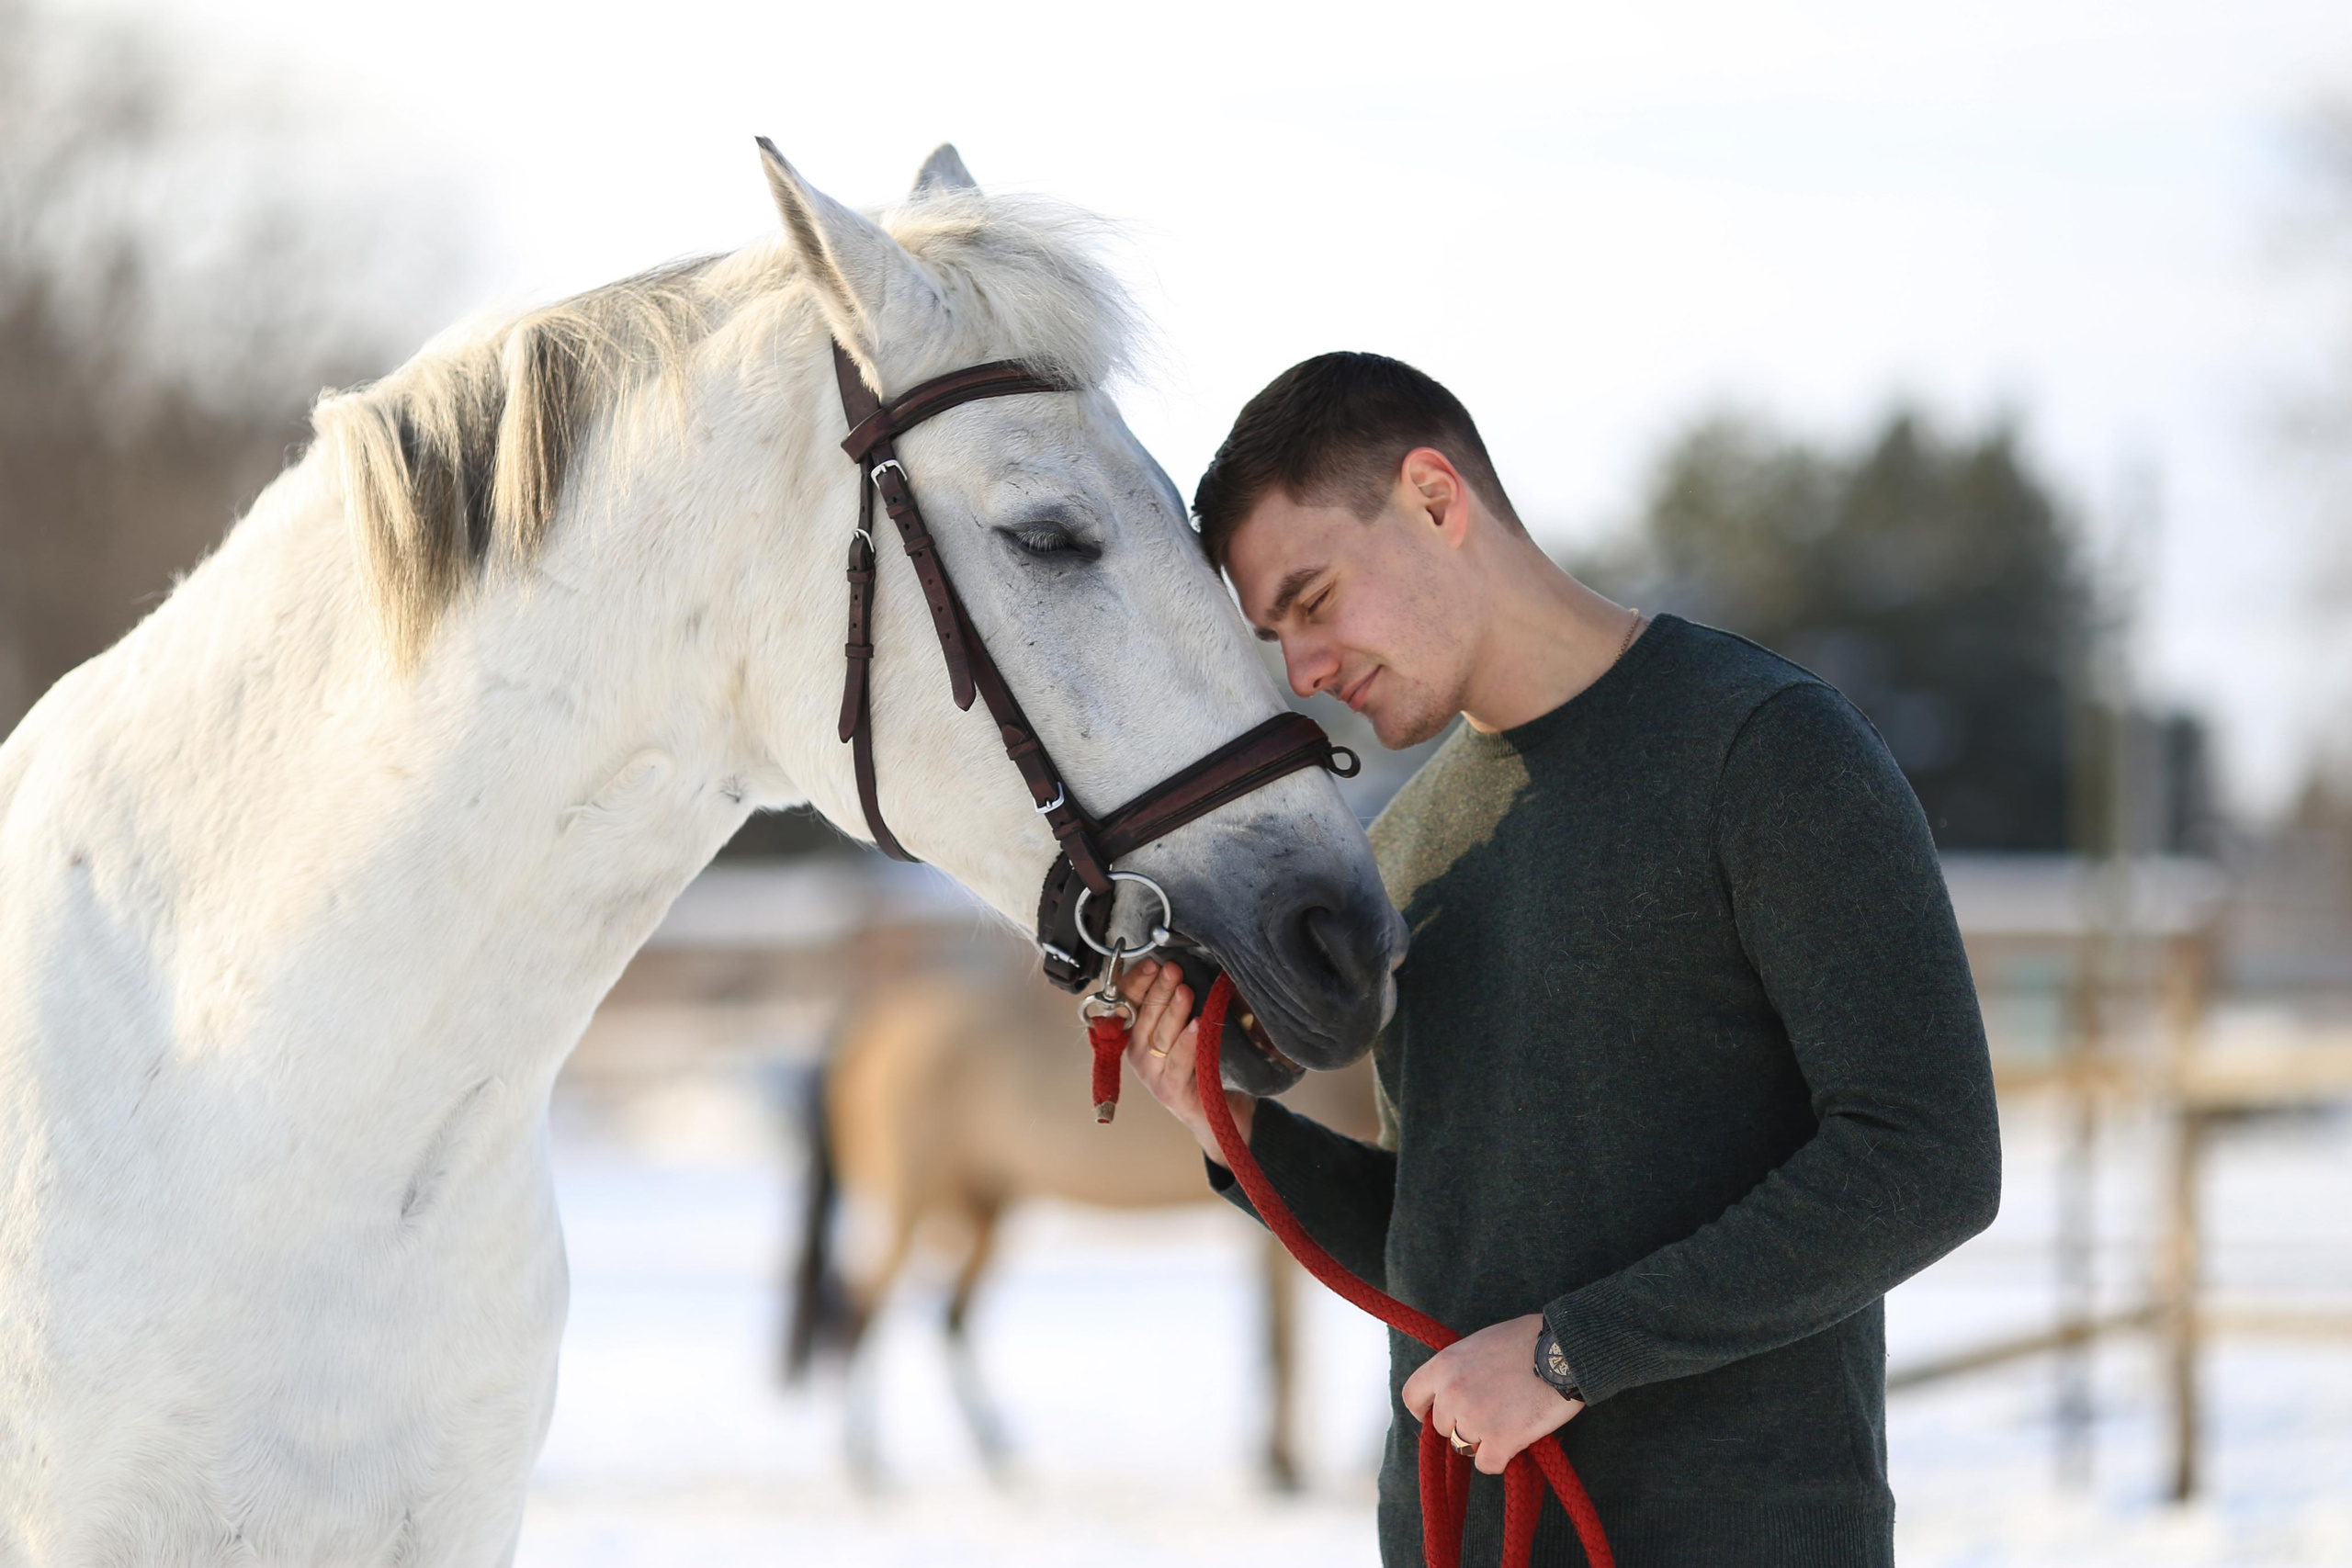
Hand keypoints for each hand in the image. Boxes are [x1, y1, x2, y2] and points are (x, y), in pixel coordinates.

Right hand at [1116, 957, 1255, 1165]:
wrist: (1222, 1111)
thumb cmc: (1203, 1064)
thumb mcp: (1186, 1028)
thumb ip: (1179, 1003)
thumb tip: (1186, 964)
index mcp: (1137, 1034)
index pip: (1128, 1001)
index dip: (1138, 981)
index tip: (1153, 963)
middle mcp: (1139, 1054)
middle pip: (1144, 1015)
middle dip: (1159, 989)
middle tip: (1173, 969)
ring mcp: (1153, 1074)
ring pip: (1160, 1036)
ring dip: (1172, 1011)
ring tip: (1185, 991)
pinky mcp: (1172, 1091)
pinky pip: (1179, 1062)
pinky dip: (1188, 1043)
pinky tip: (1198, 1025)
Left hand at [1401, 1313, 1582, 1474]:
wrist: (1563, 1349)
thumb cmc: (1527, 1340)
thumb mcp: (1479, 1344)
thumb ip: (1459, 1369)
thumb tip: (1451, 1393)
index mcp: (1444, 1365)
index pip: (1412, 1398)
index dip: (1425, 1410)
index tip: (1440, 1414)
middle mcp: (1452, 1393)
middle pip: (1443, 1427)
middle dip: (1463, 1424)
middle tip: (1492, 1413)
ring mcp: (1474, 1419)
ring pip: (1465, 1446)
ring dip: (1484, 1440)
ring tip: (1509, 1421)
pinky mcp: (1501, 1440)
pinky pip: (1487, 1464)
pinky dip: (1501, 1458)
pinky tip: (1515, 1442)